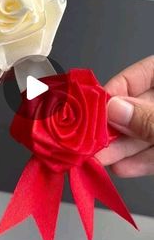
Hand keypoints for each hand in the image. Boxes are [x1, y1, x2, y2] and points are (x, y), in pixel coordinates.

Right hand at [97, 56, 153, 176]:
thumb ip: (150, 119)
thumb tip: (115, 110)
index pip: (146, 71)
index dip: (120, 86)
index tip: (96, 104)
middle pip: (141, 106)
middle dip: (115, 125)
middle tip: (91, 138)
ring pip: (147, 130)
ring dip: (122, 147)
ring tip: (99, 158)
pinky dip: (141, 160)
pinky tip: (122, 167)